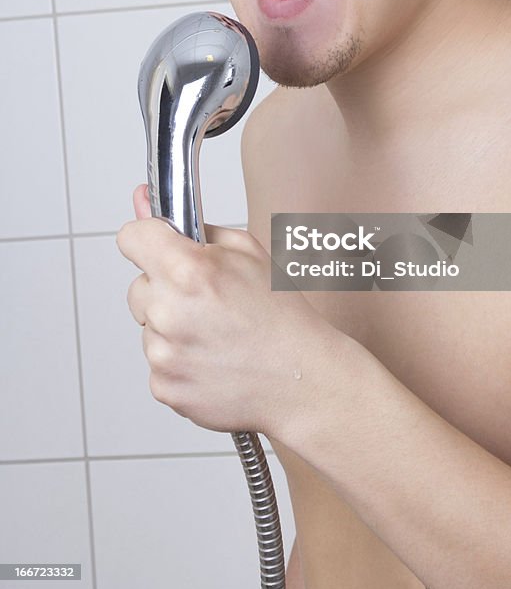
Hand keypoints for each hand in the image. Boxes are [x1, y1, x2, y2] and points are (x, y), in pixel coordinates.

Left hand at [116, 184, 335, 436]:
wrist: (301, 378)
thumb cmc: (281, 315)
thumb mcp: (246, 251)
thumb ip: (191, 226)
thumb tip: (145, 201)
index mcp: (188, 270)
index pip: (131, 237)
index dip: (146, 238)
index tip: (157, 247)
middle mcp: (168, 312)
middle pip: (138, 287)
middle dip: (165, 289)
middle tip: (207, 300)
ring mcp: (163, 355)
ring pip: (149, 326)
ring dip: (172, 327)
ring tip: (217, 333)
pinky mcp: (164, 387)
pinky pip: (157, 362)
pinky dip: (178, 360)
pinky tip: (212, 358)